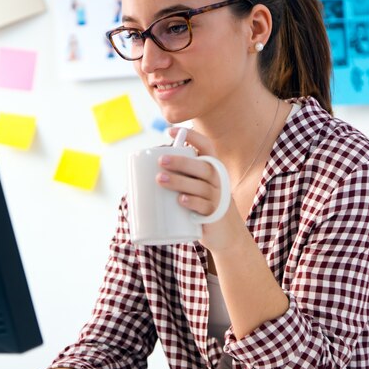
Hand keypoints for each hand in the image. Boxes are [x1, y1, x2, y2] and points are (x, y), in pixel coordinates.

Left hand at [159, 127, 242, 250]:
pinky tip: (181, 200)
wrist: (226, 236)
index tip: (170, 131)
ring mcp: (218, 199)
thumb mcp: (197, 189)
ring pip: (201, 186)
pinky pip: (205, 207)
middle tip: (161, 160)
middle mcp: (219, 181)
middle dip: (182, 161)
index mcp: (213, 170)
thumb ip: (180, 178)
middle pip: (203, 166)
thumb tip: (142, 174)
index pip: (207, 147)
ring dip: (180, 181)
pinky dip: (193, 202)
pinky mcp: (215, 216)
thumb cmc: (203, 208)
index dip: (192, 137)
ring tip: (160, 179)